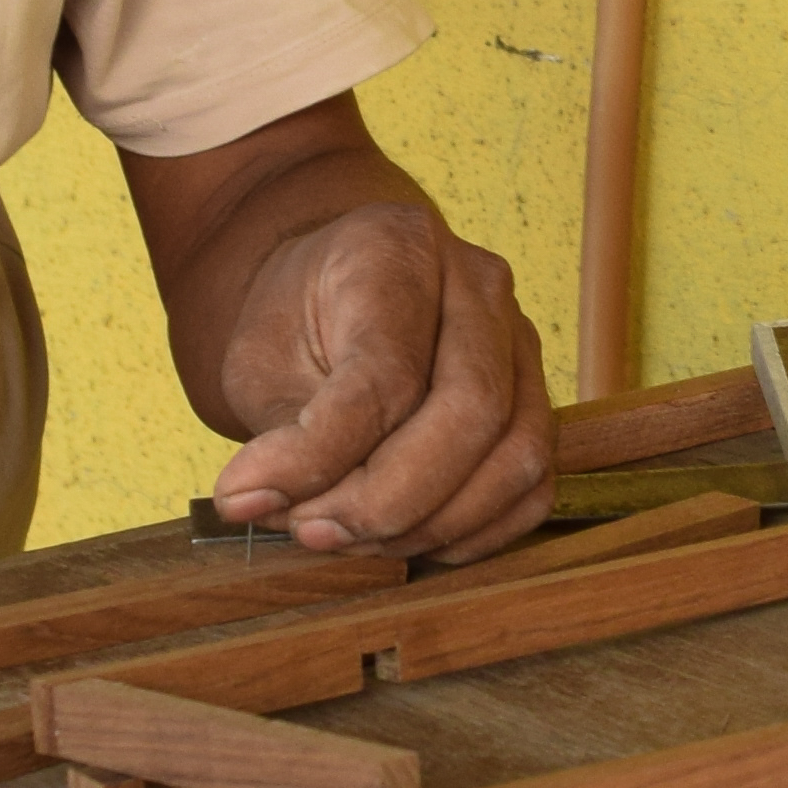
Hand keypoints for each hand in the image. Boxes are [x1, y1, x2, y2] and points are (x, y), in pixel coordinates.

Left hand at [200, 198, 551, 558]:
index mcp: (398, 249)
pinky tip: (407, 539)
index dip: (323, 453)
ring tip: (352, 538)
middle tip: (314, 532)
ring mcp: (522, 343)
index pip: (388, 371)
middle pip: (472, 410)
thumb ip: (273, 436)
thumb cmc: (295, 326)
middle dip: (390, 498)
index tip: (249, 496)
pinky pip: (533, 487)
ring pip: (516, 455)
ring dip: (431, 523)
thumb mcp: (257, 362)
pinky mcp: (538, 402)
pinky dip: (474, 533)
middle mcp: (479, 285)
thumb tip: (252, 505)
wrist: (331, 303)